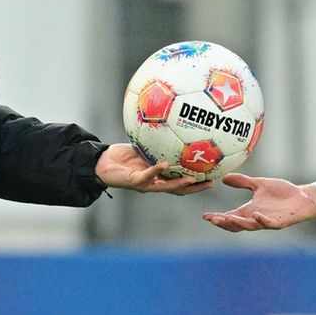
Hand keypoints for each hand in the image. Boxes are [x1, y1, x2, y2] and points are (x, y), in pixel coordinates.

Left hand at [96, 143, 212, 194]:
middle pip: (180, 190)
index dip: (198, 182)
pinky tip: (164, 164)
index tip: (214, 175)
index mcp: (158, 177)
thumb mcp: (142, 148)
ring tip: (193, 179)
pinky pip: (147, 176)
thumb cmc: (121, 156)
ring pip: (166, 187)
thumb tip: (170, 124)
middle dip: (196, 188)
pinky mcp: (134, 181)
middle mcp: (154, 183)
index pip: (182, 181)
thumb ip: (156, 142)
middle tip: (211, 182)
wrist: (101, 163)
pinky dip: (155, 170)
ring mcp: (145, 184)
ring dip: (180, 184)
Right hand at [202, 173, 315, 230]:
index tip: (206, 216)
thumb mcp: (259, 184)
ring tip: (228, 218)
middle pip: (237, 224)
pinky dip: (262, 221)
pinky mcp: (281, 221)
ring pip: (251, 226)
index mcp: (250, 210)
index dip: (219, 217)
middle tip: (213, 220)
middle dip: (225, 223)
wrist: (304, 197)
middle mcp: (257, 218)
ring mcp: (268, 221)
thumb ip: (243, 182)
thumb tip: (224, 177)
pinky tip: (256, 215)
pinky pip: (270, 223)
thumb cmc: (283, 193)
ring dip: (239, 223)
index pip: (231, 216)